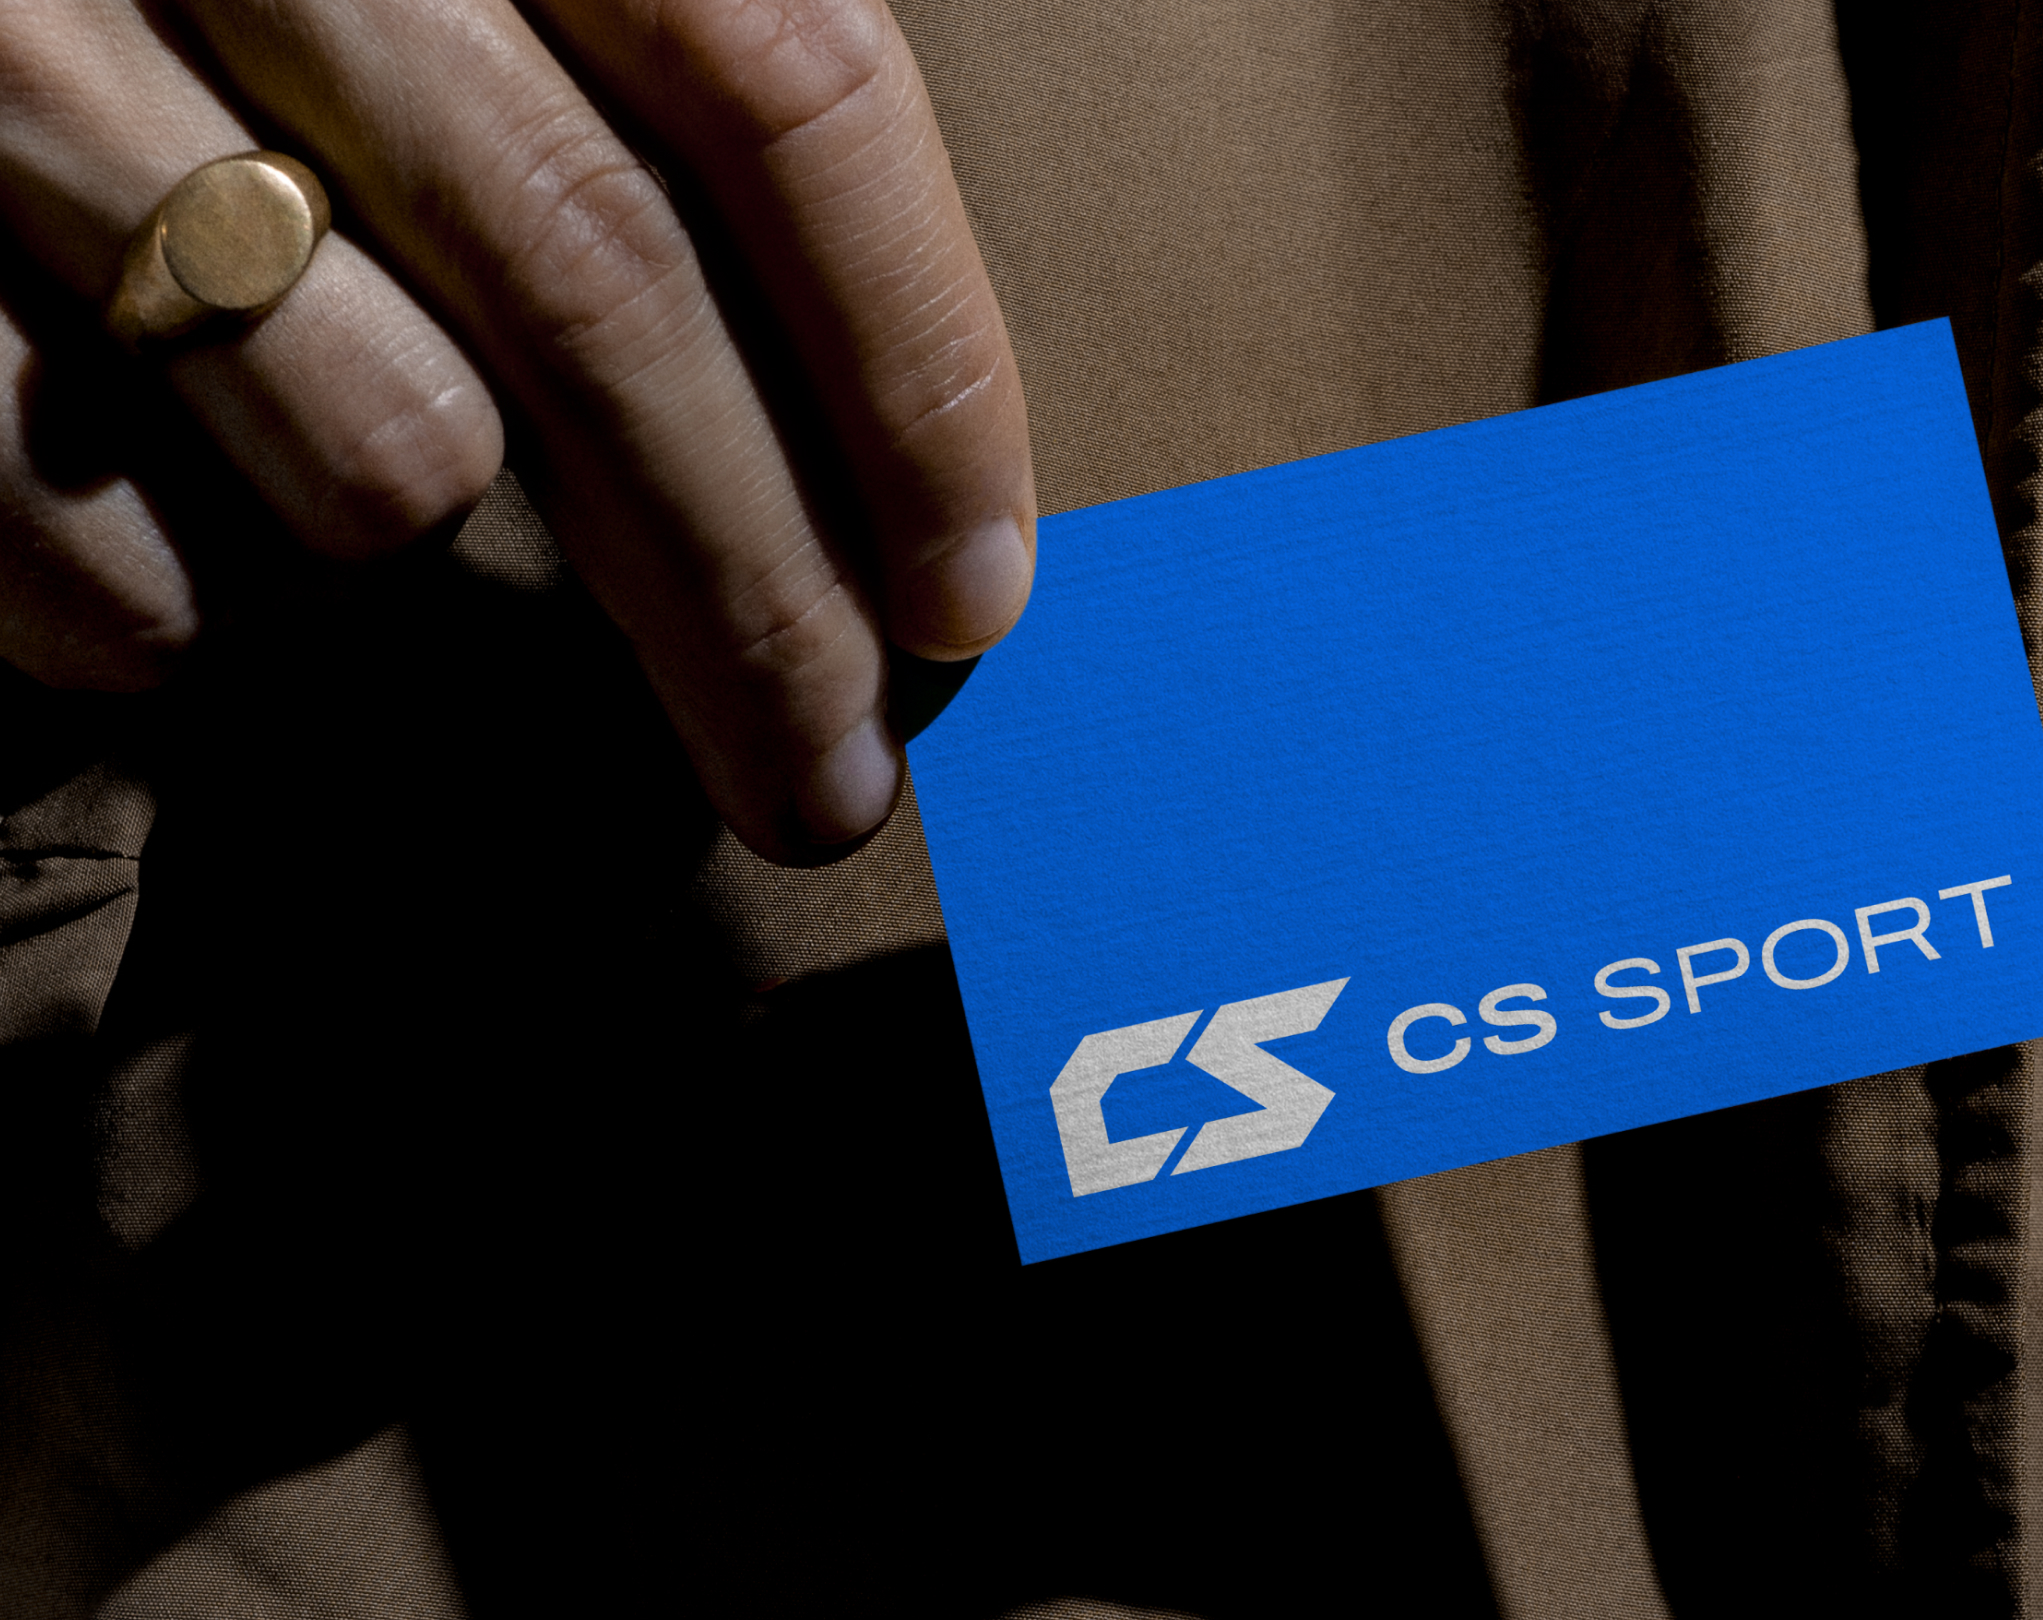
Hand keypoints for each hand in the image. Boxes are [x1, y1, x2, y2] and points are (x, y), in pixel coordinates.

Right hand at [0, 0, 1036, 863]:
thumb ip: (644, 77)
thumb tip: (886, 416)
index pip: (784, 85)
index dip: (917, 366)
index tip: (971, 592)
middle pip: (607, 292)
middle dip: (753, 596)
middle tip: (826, 781)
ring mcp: (23, 57)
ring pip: (367, 433)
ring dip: (395, 498)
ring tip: (363, 462)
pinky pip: (77, 527)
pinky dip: (144, 602)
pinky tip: (149, 553)